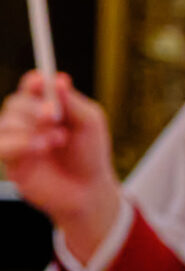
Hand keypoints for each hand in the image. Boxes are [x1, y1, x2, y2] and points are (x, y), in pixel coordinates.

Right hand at [0, 73, 121, 257]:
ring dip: (30, 127)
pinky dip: (19, 143)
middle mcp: (27, 121)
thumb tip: (59, 79)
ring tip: (58, 139)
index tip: (40, 79)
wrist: (89, 191)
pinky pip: (1, 145)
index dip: (33, 82)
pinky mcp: (12, 161)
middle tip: (52, 115)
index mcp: (46, 107)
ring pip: (5, 122)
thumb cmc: (90, 155)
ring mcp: (17, 141)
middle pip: (15, 103)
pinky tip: (41, 148)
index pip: (31, 88)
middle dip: (33, 106)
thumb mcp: (90, 125)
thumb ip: (73, 103)